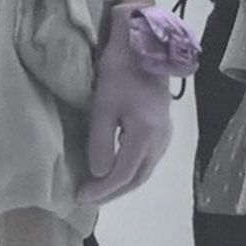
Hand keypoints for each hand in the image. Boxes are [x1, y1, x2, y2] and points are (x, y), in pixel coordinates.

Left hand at [80, 3, 197, 208]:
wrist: (146, 47)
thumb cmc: (121, 71)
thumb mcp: (103, 106)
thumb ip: (101, 143)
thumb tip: (98, 174)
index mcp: (145, 134)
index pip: (123, 175)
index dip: (101, 190)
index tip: (80, 195)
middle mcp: (160, 141)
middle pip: (136, 179)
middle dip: (112, 193)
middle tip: (88, 198)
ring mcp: (165, 137)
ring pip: (144, 173)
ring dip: (122, 185)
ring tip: (99, 190)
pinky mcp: (164, 132)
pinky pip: (147, 162)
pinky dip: (131, 173)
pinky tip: (116, 172)